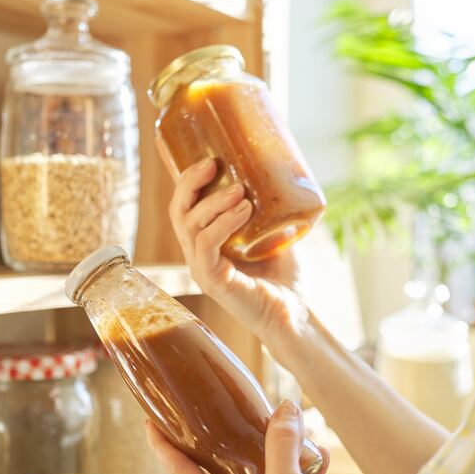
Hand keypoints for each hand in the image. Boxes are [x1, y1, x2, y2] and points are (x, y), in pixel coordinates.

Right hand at [169, 158, 308, 342]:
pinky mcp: (211, 281)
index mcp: (207, 243)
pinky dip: (223, 223)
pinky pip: (206, 245)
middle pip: (178, 212)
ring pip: (190, 225)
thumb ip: (273, 209)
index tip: (211, 158)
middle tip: (214, 164)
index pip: (185, 207)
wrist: (296, 315)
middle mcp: (198, 255)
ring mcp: (202, 269)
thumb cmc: (286, 278)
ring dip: (214, 202)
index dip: (190, 181)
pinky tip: (244, 210)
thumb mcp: (278, 232)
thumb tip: (282, 172)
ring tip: (240, 191)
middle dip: (191, 183)